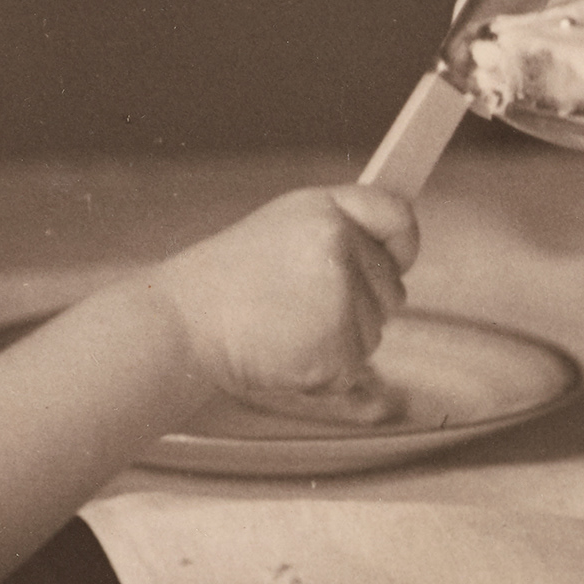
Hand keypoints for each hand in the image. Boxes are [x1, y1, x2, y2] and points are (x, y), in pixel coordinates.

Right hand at [147, 186, 417, 416]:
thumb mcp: (281, 231)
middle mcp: (339, 246)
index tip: (397, 258)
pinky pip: (354, 368)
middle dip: (360, 305)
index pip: (399, 217)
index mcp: (325, 210)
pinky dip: (324, 373)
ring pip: (374, 333)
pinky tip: (285, 353)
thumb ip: (336, 234)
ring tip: (283, 328)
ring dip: (338, 342)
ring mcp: (340, 297)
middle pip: (393, 287)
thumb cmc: (224, 285)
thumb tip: (391, 254)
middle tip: (299, 306)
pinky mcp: (337, 346)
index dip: (403, 243)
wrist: (180, 327)